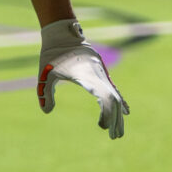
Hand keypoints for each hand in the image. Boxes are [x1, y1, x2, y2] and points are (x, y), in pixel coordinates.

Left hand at [36, 19, 128, 138]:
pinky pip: (114, 89)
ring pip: (116, 96)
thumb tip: (46, 110)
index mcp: (88, 75)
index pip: (105, 97)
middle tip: (115, 137)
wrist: (63, 33)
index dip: (108, 114)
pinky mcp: (101, 73)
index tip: (103, 128)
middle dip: (116, 120)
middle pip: (115, 100)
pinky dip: (120, 102)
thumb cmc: (53, 54)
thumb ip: (46, 92)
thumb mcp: (45, 74)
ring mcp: (102, 74)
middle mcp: (99, 75)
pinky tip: (125, 112)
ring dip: (118, 114)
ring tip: (118, 131)